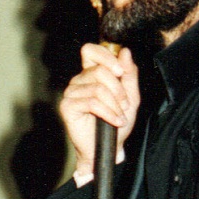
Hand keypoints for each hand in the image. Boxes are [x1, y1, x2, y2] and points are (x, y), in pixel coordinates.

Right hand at [59, 44, 139, 176]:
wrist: (110, 148)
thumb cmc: (117, 123)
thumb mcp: (131, 97)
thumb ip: (129, 75)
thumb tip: (125, 52)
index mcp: (91, 74)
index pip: (90, 51)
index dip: (106, 56)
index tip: (120, 71)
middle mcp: (79, 80)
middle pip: (100, 70)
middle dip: (118, 89)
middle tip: (124, 105)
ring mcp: (71, 93)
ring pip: (98, 88)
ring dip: (115, 104)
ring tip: (120, 117)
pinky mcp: (67, 106)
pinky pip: (91, 102)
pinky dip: (108, 112)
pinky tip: (114, 121)